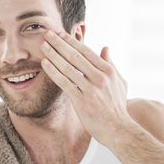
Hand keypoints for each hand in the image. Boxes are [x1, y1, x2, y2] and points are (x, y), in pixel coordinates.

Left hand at [40, 30, 133, 145]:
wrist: (118, 129)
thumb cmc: (118, 107)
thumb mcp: (120, 83)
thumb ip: (111, 64)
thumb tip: (105, 48)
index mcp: (108, 70)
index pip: (86, 51)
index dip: (72, 41)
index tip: (60, 34)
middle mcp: (100, 77)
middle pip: (75, 56)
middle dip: (60, 43)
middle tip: (47, 34)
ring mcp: (91, 89)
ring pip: (68, 68)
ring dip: (54, 55)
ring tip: (43, 46)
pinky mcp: (82, 101)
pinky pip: (64, 83)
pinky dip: (53, 72)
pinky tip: (45, 64)